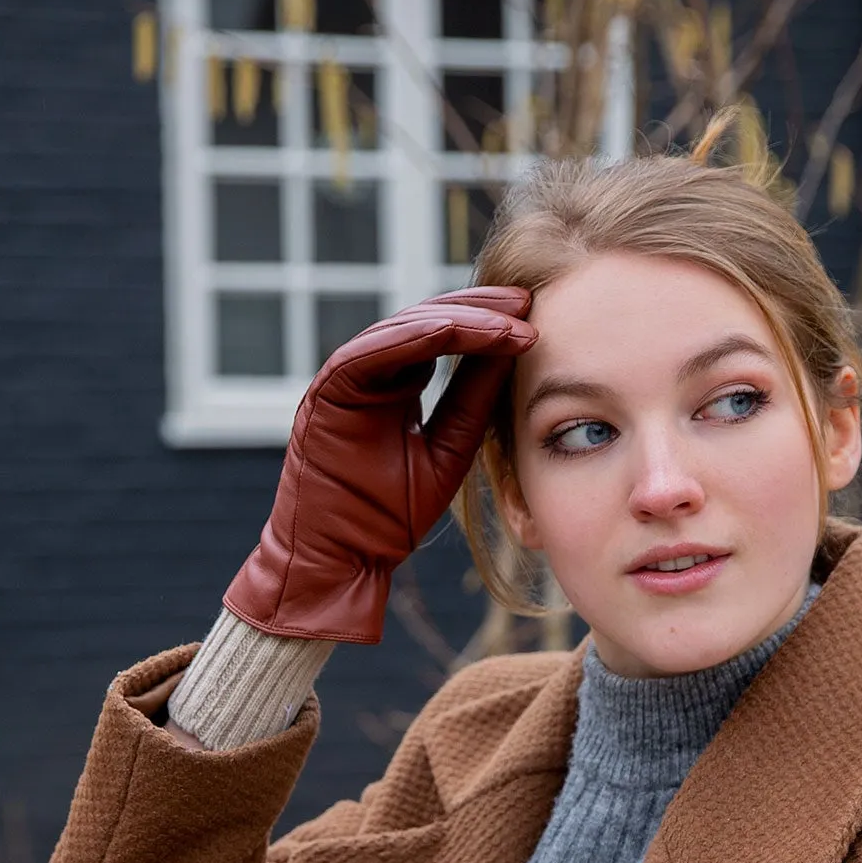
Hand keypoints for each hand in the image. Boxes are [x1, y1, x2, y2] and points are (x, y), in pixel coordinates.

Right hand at [224, 288, 535, 643]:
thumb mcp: (447, 452)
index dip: (487, 327)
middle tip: (526, 301)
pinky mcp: (328, 390)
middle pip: (427, 322)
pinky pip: (373, 350)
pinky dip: (415, 337)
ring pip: (405, 329)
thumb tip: (510, 353)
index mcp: (393, 386)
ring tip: (508, 320)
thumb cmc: (386, 519)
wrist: (339, 561)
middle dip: (479, 309)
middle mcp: (368, 373)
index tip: (533, 322)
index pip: (442, 339)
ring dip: (458, 320)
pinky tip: (457, 330)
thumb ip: (471, 404)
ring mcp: (345, 378)